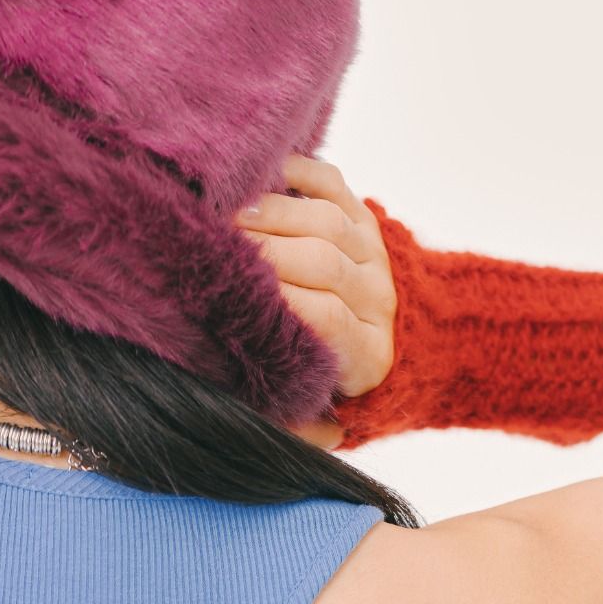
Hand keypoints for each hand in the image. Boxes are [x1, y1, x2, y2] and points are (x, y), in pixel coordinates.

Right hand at [235, 153, 396, 451]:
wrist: (384, 345)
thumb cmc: (317, 387)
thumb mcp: (309, 415)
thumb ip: (299, 426)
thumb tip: (297, 431)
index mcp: (368, 356)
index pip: (323, 317)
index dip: (278, 300)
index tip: (231, 295)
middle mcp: (380, 301)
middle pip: (323, 261)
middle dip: (268, 250)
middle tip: (218, 246)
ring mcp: (376, 253)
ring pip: (326, 219)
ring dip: (274, 212)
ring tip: (230, 214)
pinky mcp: (363, 214)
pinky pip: (329, 182)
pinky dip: (293, 173)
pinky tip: (256, 179)